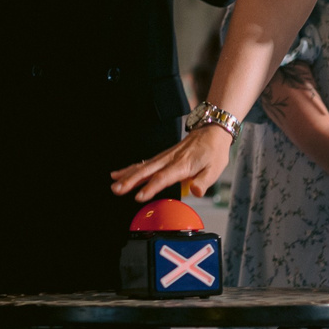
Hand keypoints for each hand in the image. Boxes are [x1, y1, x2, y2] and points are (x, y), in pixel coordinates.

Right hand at [110, 125, 232, 202]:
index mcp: (183, 165)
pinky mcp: (162, 156)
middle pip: (147, 171)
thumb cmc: (213, 152)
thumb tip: (195, 192)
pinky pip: (144, 163)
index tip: (138, 196)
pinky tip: (120, 173)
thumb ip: (203, 182)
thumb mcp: (215, 169)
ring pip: (143, 166)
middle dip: (130, 181)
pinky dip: (131, 168)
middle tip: (117, 189)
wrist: (212, 132)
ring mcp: (165, 157)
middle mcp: (171, 160)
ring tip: (114, 183)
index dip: (150, 188)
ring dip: (127, 175)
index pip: (163, 177)